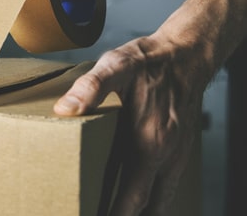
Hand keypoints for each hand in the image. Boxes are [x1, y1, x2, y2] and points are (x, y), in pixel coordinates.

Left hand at [53, 33, 210, 215]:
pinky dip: (154, 197)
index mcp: (149, 144)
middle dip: (127, 215)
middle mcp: (167, 156)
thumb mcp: (116, 66)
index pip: (133, 196)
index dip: (115, 213)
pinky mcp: (180, 149)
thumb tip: (65, 108)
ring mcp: (178, 154)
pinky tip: (138, 194)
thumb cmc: (151, 61)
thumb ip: (89, 88)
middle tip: (100, 214)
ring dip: (143, 210)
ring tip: (117, 211)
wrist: (188, 53)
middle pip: (150, 206)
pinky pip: (168, 184)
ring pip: (163, 198)